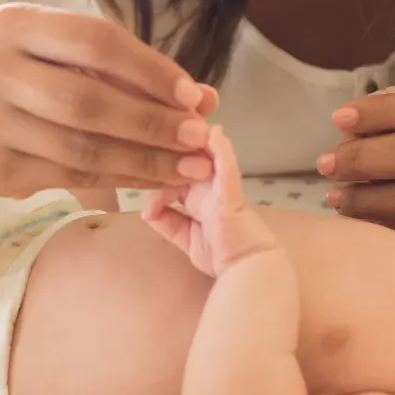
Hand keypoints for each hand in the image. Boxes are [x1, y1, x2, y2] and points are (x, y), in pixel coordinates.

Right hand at [0, 3, 217, 198]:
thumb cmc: (30, 81)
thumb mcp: (69, 60)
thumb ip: (132, 73)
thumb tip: (204, 100)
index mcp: (14, 25)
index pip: (94, 41)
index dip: (149, 70)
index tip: (193, 95)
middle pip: (87, 99)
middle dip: (151, 121)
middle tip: (198, 137)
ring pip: (82, 147)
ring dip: (145, 159)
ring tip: (189, 166)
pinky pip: (74, 177)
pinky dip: (123, 179)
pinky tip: (156, 179)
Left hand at [142, 126, 276, 277]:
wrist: (249, 269)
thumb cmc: (223, 256)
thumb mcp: (186, 238)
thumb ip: (168, 223)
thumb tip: (146, 212)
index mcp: (200, 198)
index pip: (176, 179)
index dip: (160, 186)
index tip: (149, 206)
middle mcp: (210, 189)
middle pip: (189, 162)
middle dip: (174, 154)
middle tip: (155, 148)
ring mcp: (222, 188)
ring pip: (208, 157)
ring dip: (196, 142)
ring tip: (184, 125)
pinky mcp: (232, 192)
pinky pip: (227, 165)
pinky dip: (220, 149)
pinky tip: (214, 133)